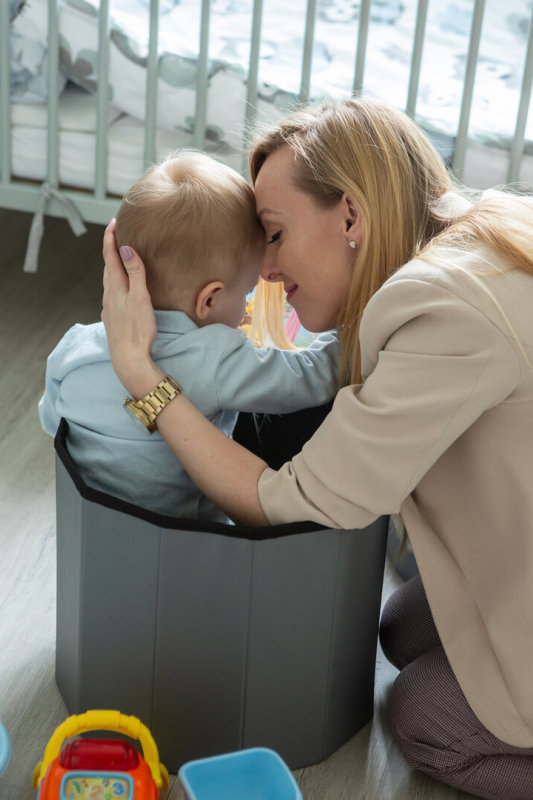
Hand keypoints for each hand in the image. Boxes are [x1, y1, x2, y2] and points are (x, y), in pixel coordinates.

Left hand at [101, 220, 161, 397]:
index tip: (113, 222)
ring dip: (113, 266)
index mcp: (115, 287)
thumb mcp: (140, 298)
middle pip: (108, 266)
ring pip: (109, 280)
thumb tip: (125, 247)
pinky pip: (112, 293)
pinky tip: (122, 288)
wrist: (128, 359)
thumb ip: (134, 272)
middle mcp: (109, 295)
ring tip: (120, 258)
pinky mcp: (113, 318)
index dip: (110, 238)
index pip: (110, 256)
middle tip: (117, 234)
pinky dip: (116, 282)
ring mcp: (109, 307)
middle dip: (111, 249)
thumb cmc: (137, 329)